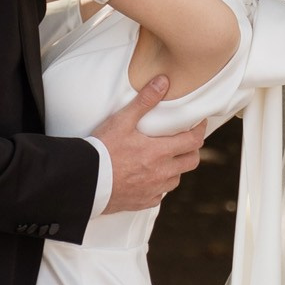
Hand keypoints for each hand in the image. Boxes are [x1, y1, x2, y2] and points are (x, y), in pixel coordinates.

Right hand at [95, 76, 203, 214]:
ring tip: (166, 159)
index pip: (192, 141)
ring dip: (176, 169)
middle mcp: (161, 173)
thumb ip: (144, 101)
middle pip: (191, 162)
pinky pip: (159, 196)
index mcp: (159, 152)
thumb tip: (163, 81)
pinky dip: (159, 187)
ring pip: (176, 179)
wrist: (85, 179)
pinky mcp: (142, 202)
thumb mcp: (122, 121)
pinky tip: (150, 179)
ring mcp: (153, 190)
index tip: (198, 124)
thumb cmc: (102, 149)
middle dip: (191, 150)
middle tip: (185, 141)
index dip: (199, 130)